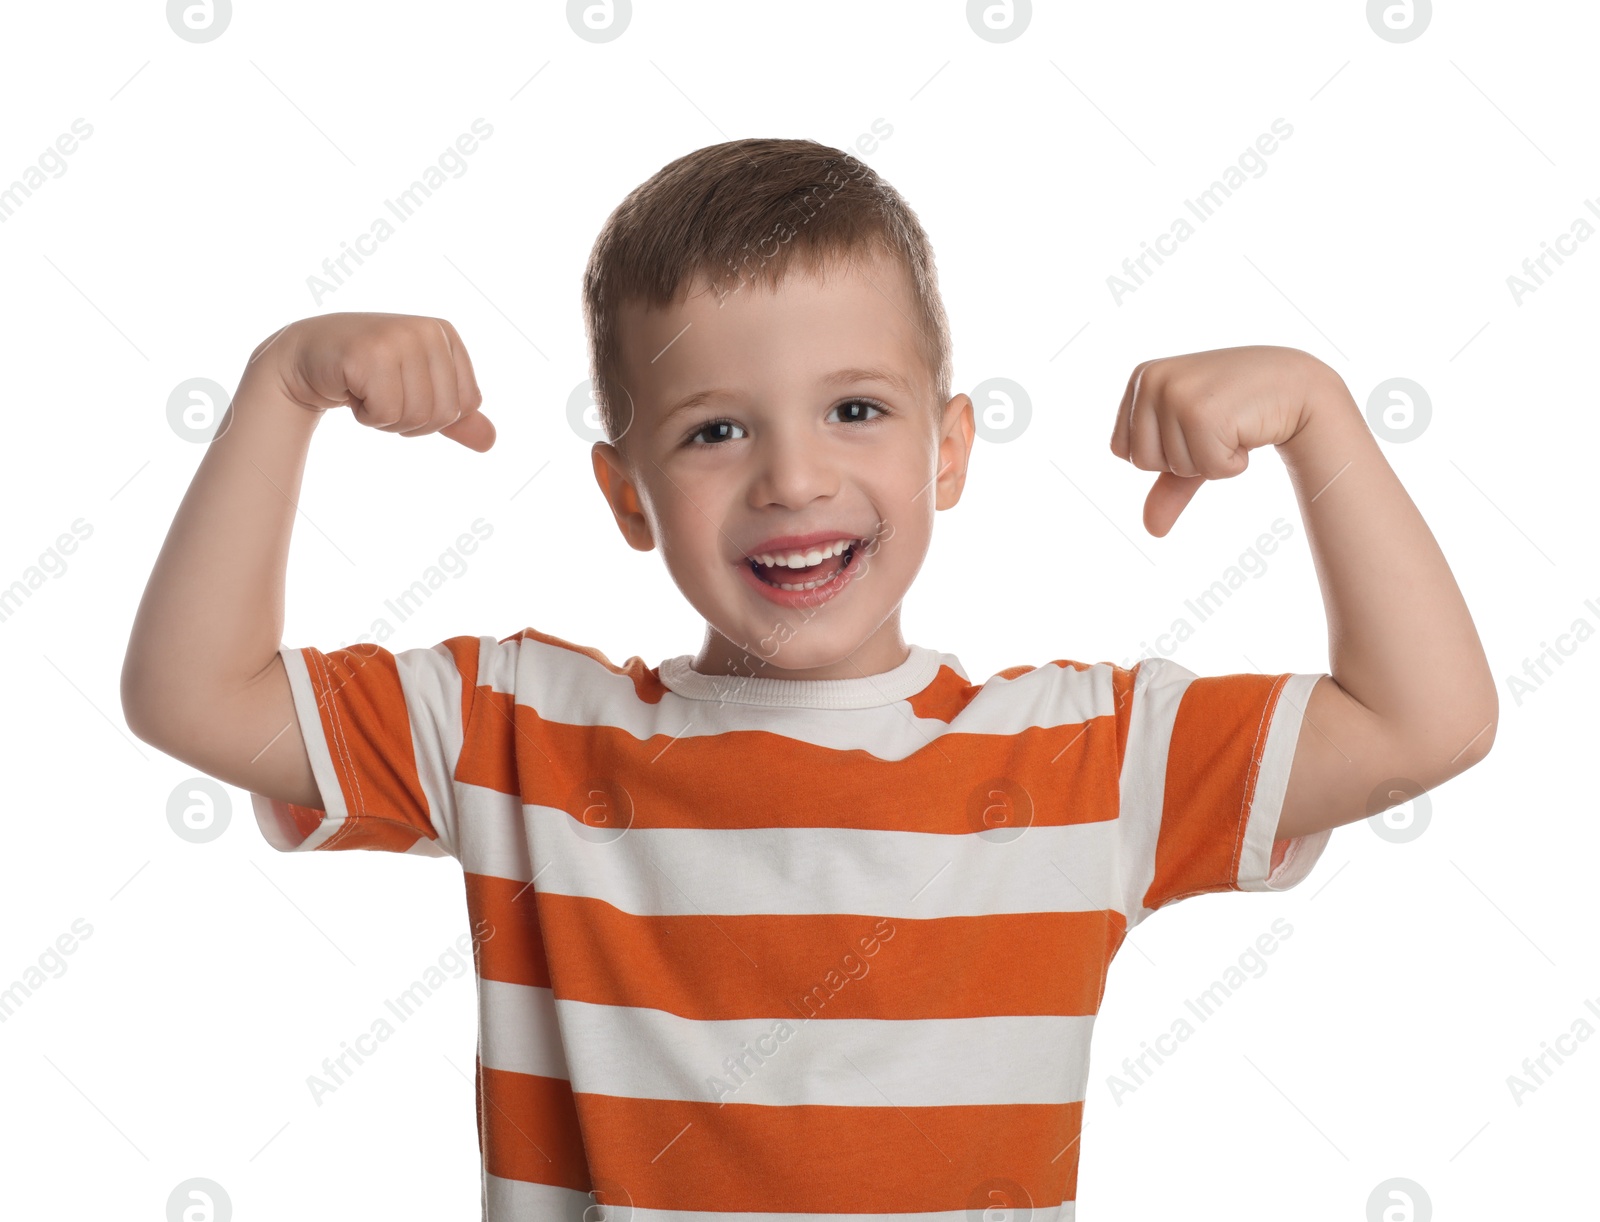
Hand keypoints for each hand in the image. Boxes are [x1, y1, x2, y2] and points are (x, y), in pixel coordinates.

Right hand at [253, 312, 493, 451]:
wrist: (305, 358)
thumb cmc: (366, 374)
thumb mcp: (417, 393)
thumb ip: (456, 416)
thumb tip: (490, 441)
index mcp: (445, 333)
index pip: (467, 404)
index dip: (434, 415)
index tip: (403, 392)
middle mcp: (426, 330)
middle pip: (443, 414)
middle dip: (409, 421)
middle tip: (380, 396)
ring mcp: (398, 337)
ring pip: (417, 416)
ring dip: (386, 419)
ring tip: (366, 391)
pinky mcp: (369, 353)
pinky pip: (387, 413)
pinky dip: (367, 416)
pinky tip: (350, 389)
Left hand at [1109, 345, 1320, 535]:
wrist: (1297, 386)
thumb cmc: (1241, 411)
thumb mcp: (1196, 444)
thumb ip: (1169, 483)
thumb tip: (1151, 530)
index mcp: (1142, 378)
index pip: (1123, 451)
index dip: (1164, 454)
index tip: (1195, 426)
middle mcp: (1151, 380)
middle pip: (1142, 462)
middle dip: (1186, 460)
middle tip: (1217, 428)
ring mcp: (1175, 393)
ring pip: (1175, 468)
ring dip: (1211, 461)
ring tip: (1232, 427)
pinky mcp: (1202, 412)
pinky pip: (1206, 469)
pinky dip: (1232, 464)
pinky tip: (1247, 431)